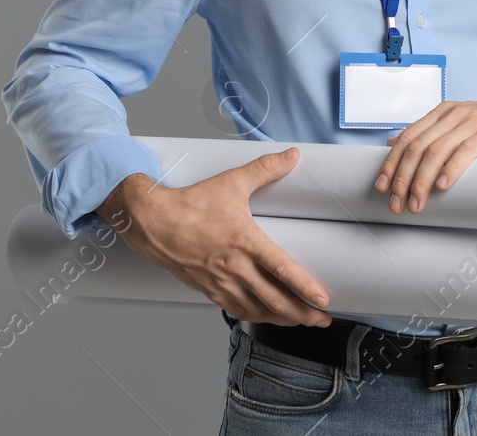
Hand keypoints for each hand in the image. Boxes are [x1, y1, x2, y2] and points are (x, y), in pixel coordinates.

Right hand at [94, 147, 332, 326]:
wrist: (153, 222)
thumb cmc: (191, 203)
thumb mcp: (232, 181)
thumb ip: (265, 168)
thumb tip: (293, 155)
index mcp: (244, 241)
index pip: (281, 269)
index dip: (304, 287)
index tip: (323, 298)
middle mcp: (234, 266)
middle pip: (275, 299)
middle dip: (302, 314)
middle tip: (323, 319)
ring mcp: (221, 282)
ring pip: (258, 310)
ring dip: (283, 320)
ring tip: (304, 321)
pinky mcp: (210, 290)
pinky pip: (239, 310)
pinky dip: (258, 317)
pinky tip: (270, 318)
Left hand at [373, 93, 476, 215]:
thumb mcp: (466, 126)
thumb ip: (437, 133)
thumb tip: (397, 143)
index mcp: (444, 112)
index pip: (407, 138)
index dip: (391, 164)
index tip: (381, 188)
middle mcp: (455, 114)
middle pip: (417, 147)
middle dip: (402, 179)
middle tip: (397, 205)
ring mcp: (474, 121)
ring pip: (436, 151)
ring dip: (421, 181)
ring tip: (416, 204)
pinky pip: (466, 150)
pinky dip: (451, 169)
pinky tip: (443, 185)